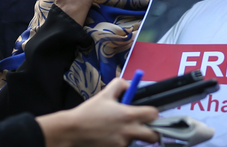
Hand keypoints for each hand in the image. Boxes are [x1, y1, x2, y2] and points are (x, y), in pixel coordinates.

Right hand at [38, 78, 159, 146]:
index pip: (154, 114)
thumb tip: (129, 86)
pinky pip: (124, 146)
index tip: (147, 112)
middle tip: (144, 127)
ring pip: (137, 141)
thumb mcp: (104, 94)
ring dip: (133, 136)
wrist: (72, 131)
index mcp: (128, 115)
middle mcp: (129, 131)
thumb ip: (119, 85)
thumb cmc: (88, 112)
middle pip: (154, 136)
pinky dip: (120, 142)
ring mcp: (123, 144)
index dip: (152, 113)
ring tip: (117, 130)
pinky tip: (109, 137)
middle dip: (152, 132)